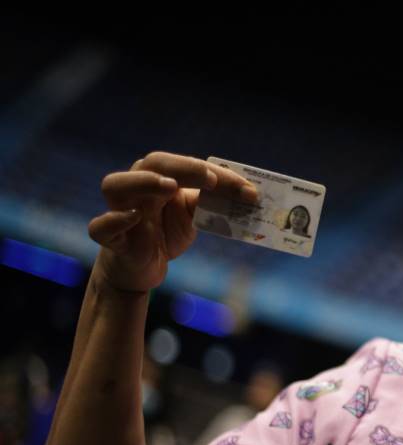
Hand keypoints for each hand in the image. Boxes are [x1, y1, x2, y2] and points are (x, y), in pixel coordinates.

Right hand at [89, 151, 258, 292]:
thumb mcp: (194, 216)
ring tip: (169, 187)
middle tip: (211, 179)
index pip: (184, 164)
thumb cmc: (166, 233)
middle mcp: (136, 188)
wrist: (141, 268)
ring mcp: (119, 211)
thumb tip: (248, 194)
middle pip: (151, 164)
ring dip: (143, 182)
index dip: (213, 172)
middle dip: (183, 168)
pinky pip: (100, 227)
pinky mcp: (110, 238)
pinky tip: (133, 218)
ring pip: (115, 185)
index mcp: (159, 177)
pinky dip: (114, 220)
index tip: (244, 187)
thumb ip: (212, 202)